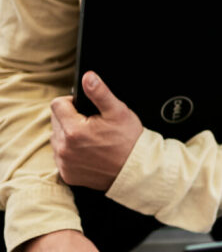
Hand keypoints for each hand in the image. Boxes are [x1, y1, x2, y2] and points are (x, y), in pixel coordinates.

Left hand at [51, 71, 141, 189]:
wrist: (136, 170)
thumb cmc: (129, 140)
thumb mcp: (118, 111)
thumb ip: (100, 92)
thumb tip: (88, 77)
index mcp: (74, 130)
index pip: (57, 105)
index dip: (72, 103)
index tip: (86, 109)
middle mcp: (64, 148)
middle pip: (56, 122)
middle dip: (70, 119)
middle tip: (92, 125)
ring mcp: (64, 163)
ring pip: (57, 139)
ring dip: (69, 135)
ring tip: (91, 139)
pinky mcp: (67, 174)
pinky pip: (61, 157)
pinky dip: (71, 152)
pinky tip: (88, 152)